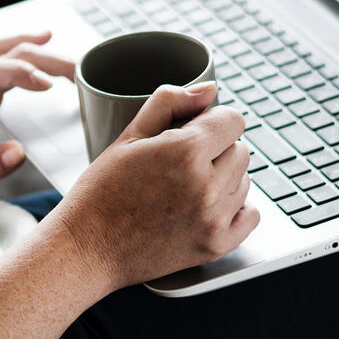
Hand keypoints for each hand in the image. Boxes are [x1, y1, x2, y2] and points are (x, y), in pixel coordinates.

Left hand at [0, 31, 74, 191]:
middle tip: (80, 75)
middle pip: (4, 56)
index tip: (49, 86)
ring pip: (2, 50)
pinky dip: (22, 46)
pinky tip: (40, 41)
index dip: (20, 72)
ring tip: (72, 60)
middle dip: (46, 60)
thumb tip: (19, 152)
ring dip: (39, 50)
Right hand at [50, 82, 259, 289]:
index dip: (212, 120)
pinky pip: (251, 216)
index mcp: (186, 152)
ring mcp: (215, 219)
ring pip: (245, 181)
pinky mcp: (216, 246)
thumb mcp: (129, 136)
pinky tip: (205, 207)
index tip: (195, 130)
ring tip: (186, 187)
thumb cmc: (102, 192)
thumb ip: (170, 103)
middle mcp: (208, 186)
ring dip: (224, 178)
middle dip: (218, 149)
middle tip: (182, 162)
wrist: (87, 248)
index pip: (233, 120)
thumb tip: (209, 90)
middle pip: (241, 150)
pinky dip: (235, 208)